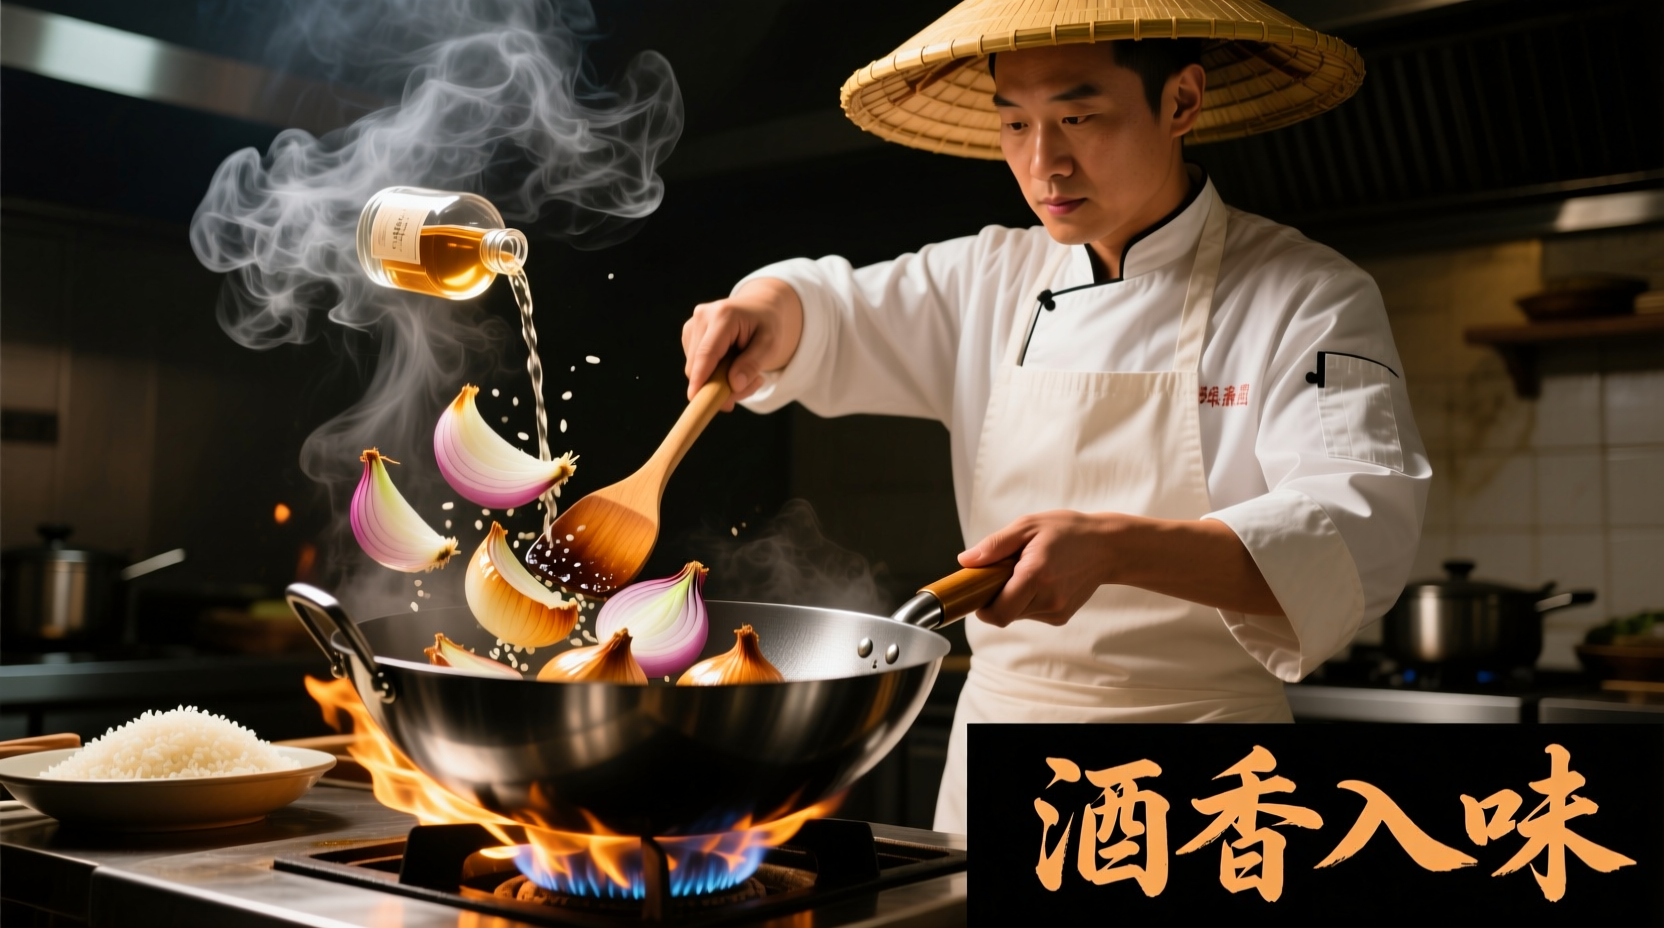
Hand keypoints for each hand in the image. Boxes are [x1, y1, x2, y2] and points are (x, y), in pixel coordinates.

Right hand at [682, 277, 804, 410]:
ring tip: (745, 372)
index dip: (700, 378)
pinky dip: (712, 373)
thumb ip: (753, 364)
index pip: (707, 353)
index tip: (695, 399)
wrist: (759, 307)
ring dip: (717, 380)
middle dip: (717, 385)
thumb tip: (734, 384)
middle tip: (748, 388)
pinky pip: (696, 365)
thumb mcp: (771, 344)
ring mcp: (692, 324)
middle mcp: (703, 316)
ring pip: (695, 368)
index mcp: (723, 315)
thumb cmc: (767, 325)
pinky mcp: (689, 334)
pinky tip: (732, 364)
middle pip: (698, 365)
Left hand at [958, 510, 1116, 626]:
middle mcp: (1048, 599)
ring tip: (1028, 571)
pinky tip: (1042, 580)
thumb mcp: (1028, 526)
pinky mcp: (1062, 616)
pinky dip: (1028, 600)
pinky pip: (1032, 614)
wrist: (1107, 547)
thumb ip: (995, 545)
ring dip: (1013, 598)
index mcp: (1035, 576)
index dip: (982, 608)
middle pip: (1005, 614)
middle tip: (1005, 572)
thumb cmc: (1067, 531)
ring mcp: (1057, 611)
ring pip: (1018, 615)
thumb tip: (965, 561)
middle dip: (997, 598)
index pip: (998, 613)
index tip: (979, 591)